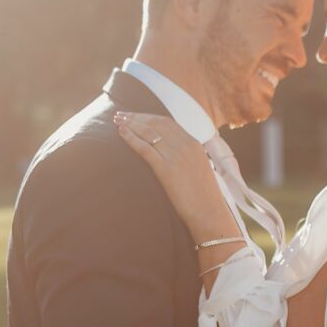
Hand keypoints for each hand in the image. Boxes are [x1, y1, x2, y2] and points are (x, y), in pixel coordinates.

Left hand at [114, 112, 236, 243]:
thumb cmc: (204, 196)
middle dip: (136, 117)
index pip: (168, 123)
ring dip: (131, 124)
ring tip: (117, 121)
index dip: (149, 117)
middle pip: (156, 123)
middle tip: (121, 115)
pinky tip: (121, 134)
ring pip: (149, 132)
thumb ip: (187, 157)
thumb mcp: (198, 169)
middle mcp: (185, 145)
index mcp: (194, 144)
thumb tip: (171, 155)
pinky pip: (145, 148)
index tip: (136, 115)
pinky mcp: (166, 169)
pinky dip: (131, 138)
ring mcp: (176, 156)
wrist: (209, 212)